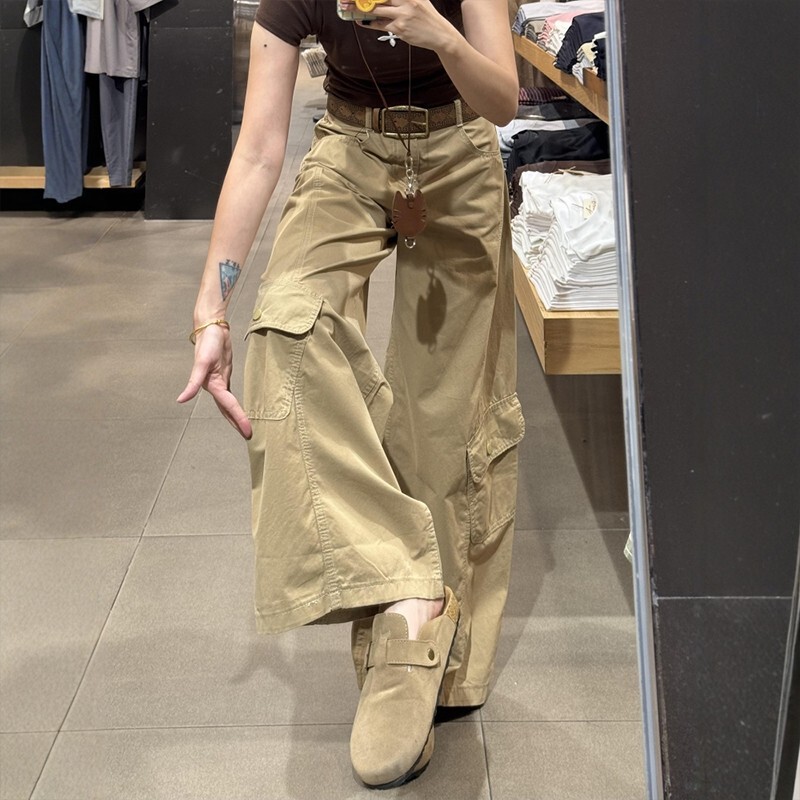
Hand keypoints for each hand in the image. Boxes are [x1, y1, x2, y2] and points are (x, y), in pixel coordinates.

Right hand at [177, 325, 252, 439]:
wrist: (212, 328)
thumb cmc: (207, 343)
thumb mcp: (201, 362)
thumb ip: (193, 382)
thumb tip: (181, 400)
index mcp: (212, 386)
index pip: (228, 406)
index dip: (238, 419)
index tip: (248, 431)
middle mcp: (215, 387)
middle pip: (227, 410)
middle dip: (237, 423)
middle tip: (249, 436)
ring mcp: (220, 382)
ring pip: (228, 405)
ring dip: (235, 416)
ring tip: (245, 428)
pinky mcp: (224, 376)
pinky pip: (229, 395)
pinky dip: (234, 405)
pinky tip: (237, 410)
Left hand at [356, 0, 457, 52]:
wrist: (440, 35)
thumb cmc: (427, 16)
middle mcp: (406, 1)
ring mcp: (402, 15)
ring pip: (376, 9)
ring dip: (360, 9)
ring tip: (348, 7)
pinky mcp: (400, 28)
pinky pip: (380, 24)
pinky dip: (369, 22)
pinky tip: (361, 20)